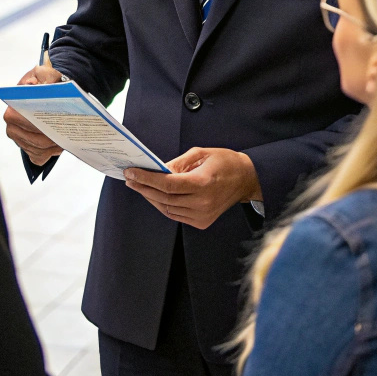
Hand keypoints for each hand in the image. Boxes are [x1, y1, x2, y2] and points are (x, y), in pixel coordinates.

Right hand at [3, 64, 63, 164]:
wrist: (46, 92)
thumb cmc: (44, 83)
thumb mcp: (44, 73)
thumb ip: (44, 76)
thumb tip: (42, 84)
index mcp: (12, 111)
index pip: (26, 122)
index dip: (42, 124)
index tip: (58, 122)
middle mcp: (12, 129)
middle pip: (35, 139)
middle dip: (53, 137)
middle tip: (69, 132)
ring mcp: (19, 141)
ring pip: (39, 150)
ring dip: (55, 146)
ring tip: (68, 138)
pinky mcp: (28, 150)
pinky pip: (39, 157)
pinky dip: (51, 154)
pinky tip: (60, 144)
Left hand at [123, 147, 260, 229]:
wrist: (246, 179)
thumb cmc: (225, 162)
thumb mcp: (201, 153)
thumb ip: (178, 162)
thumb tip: (158, 169)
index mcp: (203, 183)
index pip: (167, 184)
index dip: (146, 179)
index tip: (131, 173)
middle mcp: (202, 203)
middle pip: (164, 198)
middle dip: (144, 188)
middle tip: (130, 179)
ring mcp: (202, 215)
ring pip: (167, 209)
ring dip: (151, 197)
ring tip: (139, 186)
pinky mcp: (202, 222)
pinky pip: (176, 215)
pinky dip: (163, 205)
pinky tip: (155, 196)